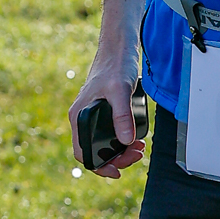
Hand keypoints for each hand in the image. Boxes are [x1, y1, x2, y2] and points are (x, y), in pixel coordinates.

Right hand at [69, 50, 145, 179]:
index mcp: (79, 116)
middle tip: (137, 155)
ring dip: (122, 150)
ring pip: (104, 143)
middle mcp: (83, 117)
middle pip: (95, 151)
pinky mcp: (104, 110)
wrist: (119, 47)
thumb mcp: (120, 90)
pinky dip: (123, 139)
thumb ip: (122, 116)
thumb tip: (126, 141)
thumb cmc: (115, 64)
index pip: (82, 153)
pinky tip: (136, 138)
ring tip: (140, 148)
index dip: (99, 167)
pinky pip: (110, 133)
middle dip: (117, 158)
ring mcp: (93, 114)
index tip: (118, 171)